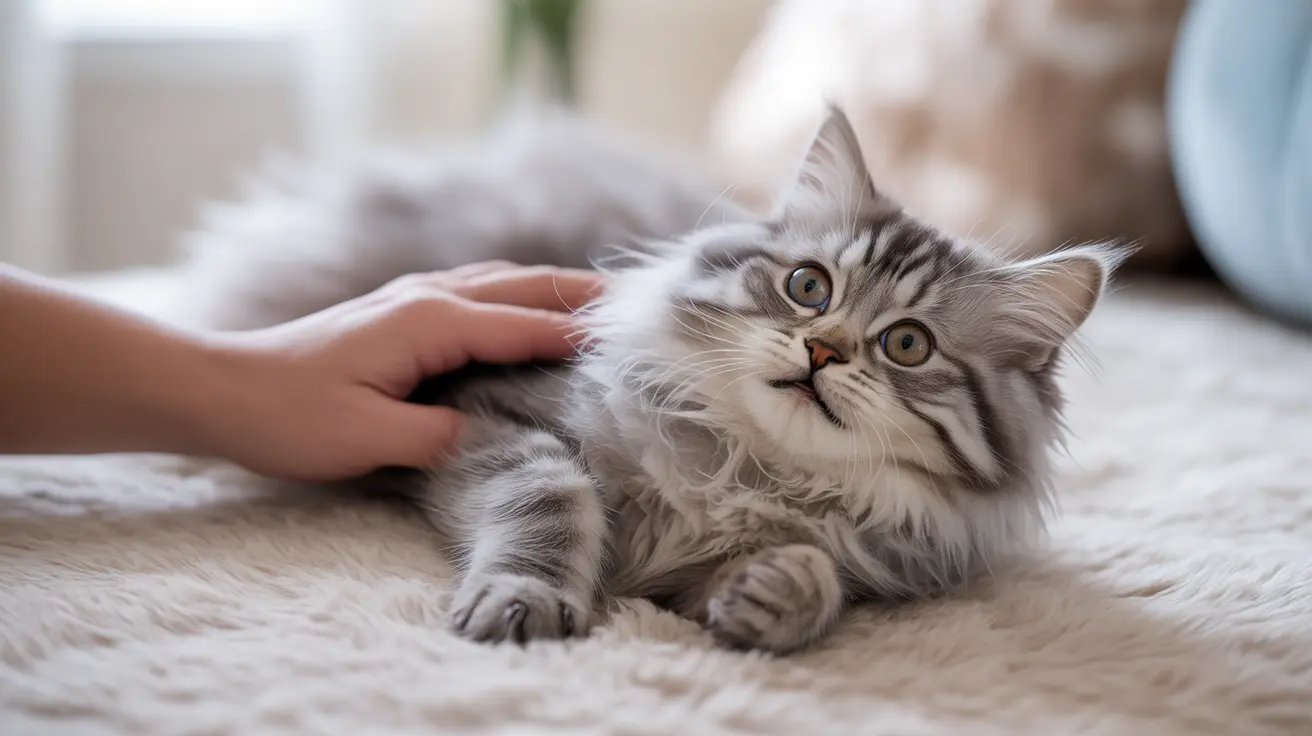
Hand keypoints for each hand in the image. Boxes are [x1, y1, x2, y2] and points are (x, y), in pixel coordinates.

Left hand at [200, 262, 601, 480]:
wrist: (222, 389)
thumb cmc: (289, 416)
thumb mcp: (368, 439)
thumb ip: (440, 436)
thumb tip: (495, 435)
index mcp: (427, 323)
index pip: (521, 324)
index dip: (576, 334)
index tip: (631, 341)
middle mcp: (426, 297)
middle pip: (521, 285)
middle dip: (580, 292)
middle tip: (639, 302)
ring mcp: (411, 298)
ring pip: (501, 281)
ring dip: (551, 288)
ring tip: (600, 301)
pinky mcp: (400, 311)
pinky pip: (477, 293)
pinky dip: (517, 296)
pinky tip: (527, 311)